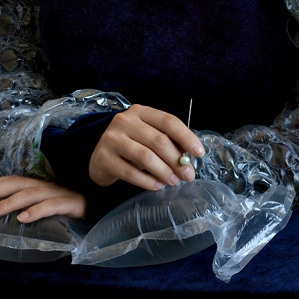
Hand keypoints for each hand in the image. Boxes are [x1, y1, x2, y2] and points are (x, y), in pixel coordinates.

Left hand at [0, 175, 86, 221]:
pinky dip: (36, 212)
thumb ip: (32, 207)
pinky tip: (23, 219)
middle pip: (18, 183)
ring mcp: (59, 193)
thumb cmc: (72, 210)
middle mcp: (48, 186)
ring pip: (31, 194)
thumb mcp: (49, 207)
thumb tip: (4, 214)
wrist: (102, 208)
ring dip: (9, 202)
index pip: (14, 179)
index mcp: (41, 185)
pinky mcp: (72, 203)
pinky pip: (52, 206)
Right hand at [88, 104, 204, 190]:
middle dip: (177, 160)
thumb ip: (167, 141)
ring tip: (174, 182)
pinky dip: (147, 181)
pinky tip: (157, 186)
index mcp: (140, 111)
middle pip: (158, 140)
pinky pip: (130, 172)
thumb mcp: (148, 136)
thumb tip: (190, 155)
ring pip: (145, 157)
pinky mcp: (103, 157)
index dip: (186, 136)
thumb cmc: (130, 144)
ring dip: (164, 172)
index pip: (168, 121)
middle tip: (188, 175)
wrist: (98, 156)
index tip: (199, 152)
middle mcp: (125, 121)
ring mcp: (112, 138)